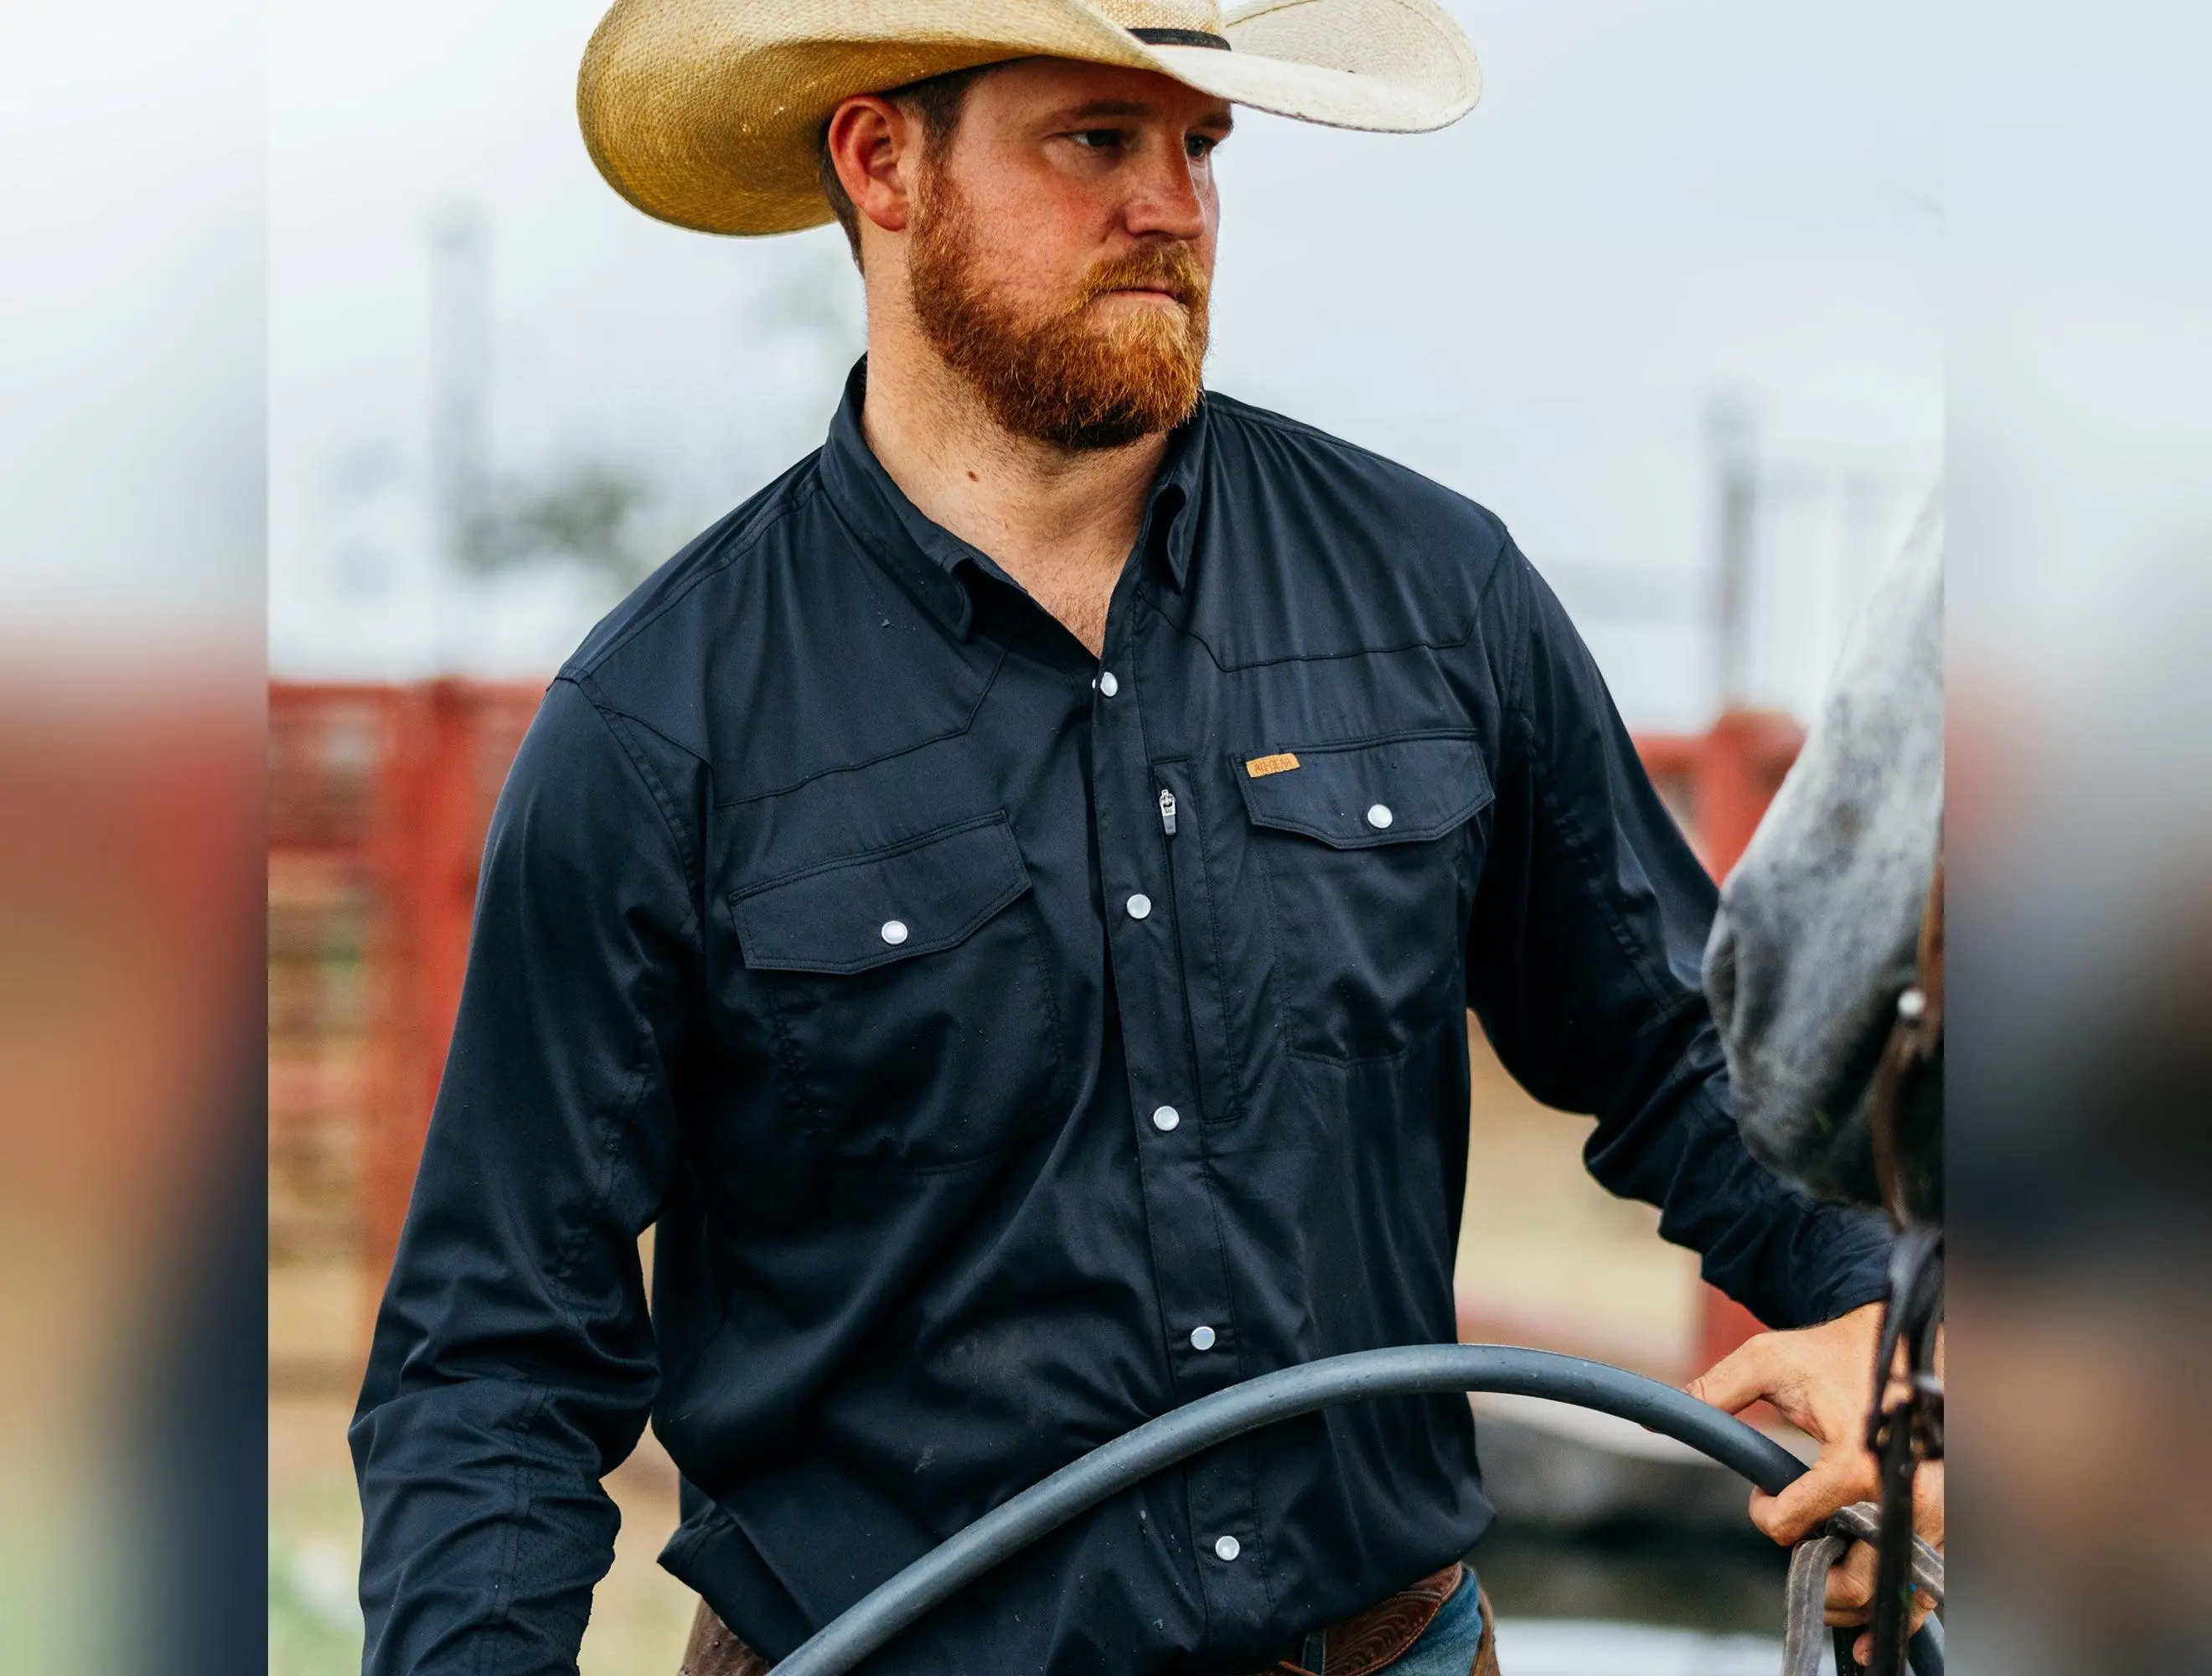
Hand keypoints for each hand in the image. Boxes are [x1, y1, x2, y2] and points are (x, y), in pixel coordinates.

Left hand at [1686, 1303, 1943, 1662]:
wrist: (1893, 1341)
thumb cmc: (1831, 1351)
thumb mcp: (1766, 1359)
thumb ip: (1714, 1391)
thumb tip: (1657, 1421)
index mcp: (1857, 1457)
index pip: (1797, 1522)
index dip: (1766, 1516)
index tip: (1762, 1498)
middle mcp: (1902, 1493)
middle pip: (1856, 1579)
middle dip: (1816, 1583)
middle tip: (1794, 1557)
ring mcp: (1933, 1512)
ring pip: (1893, 1592)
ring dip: (1854, 1605)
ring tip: (1824, 1600)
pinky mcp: (1947, 1520)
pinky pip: (1928, 1585)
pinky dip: (1900, 1612)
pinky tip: (1868, 1636)